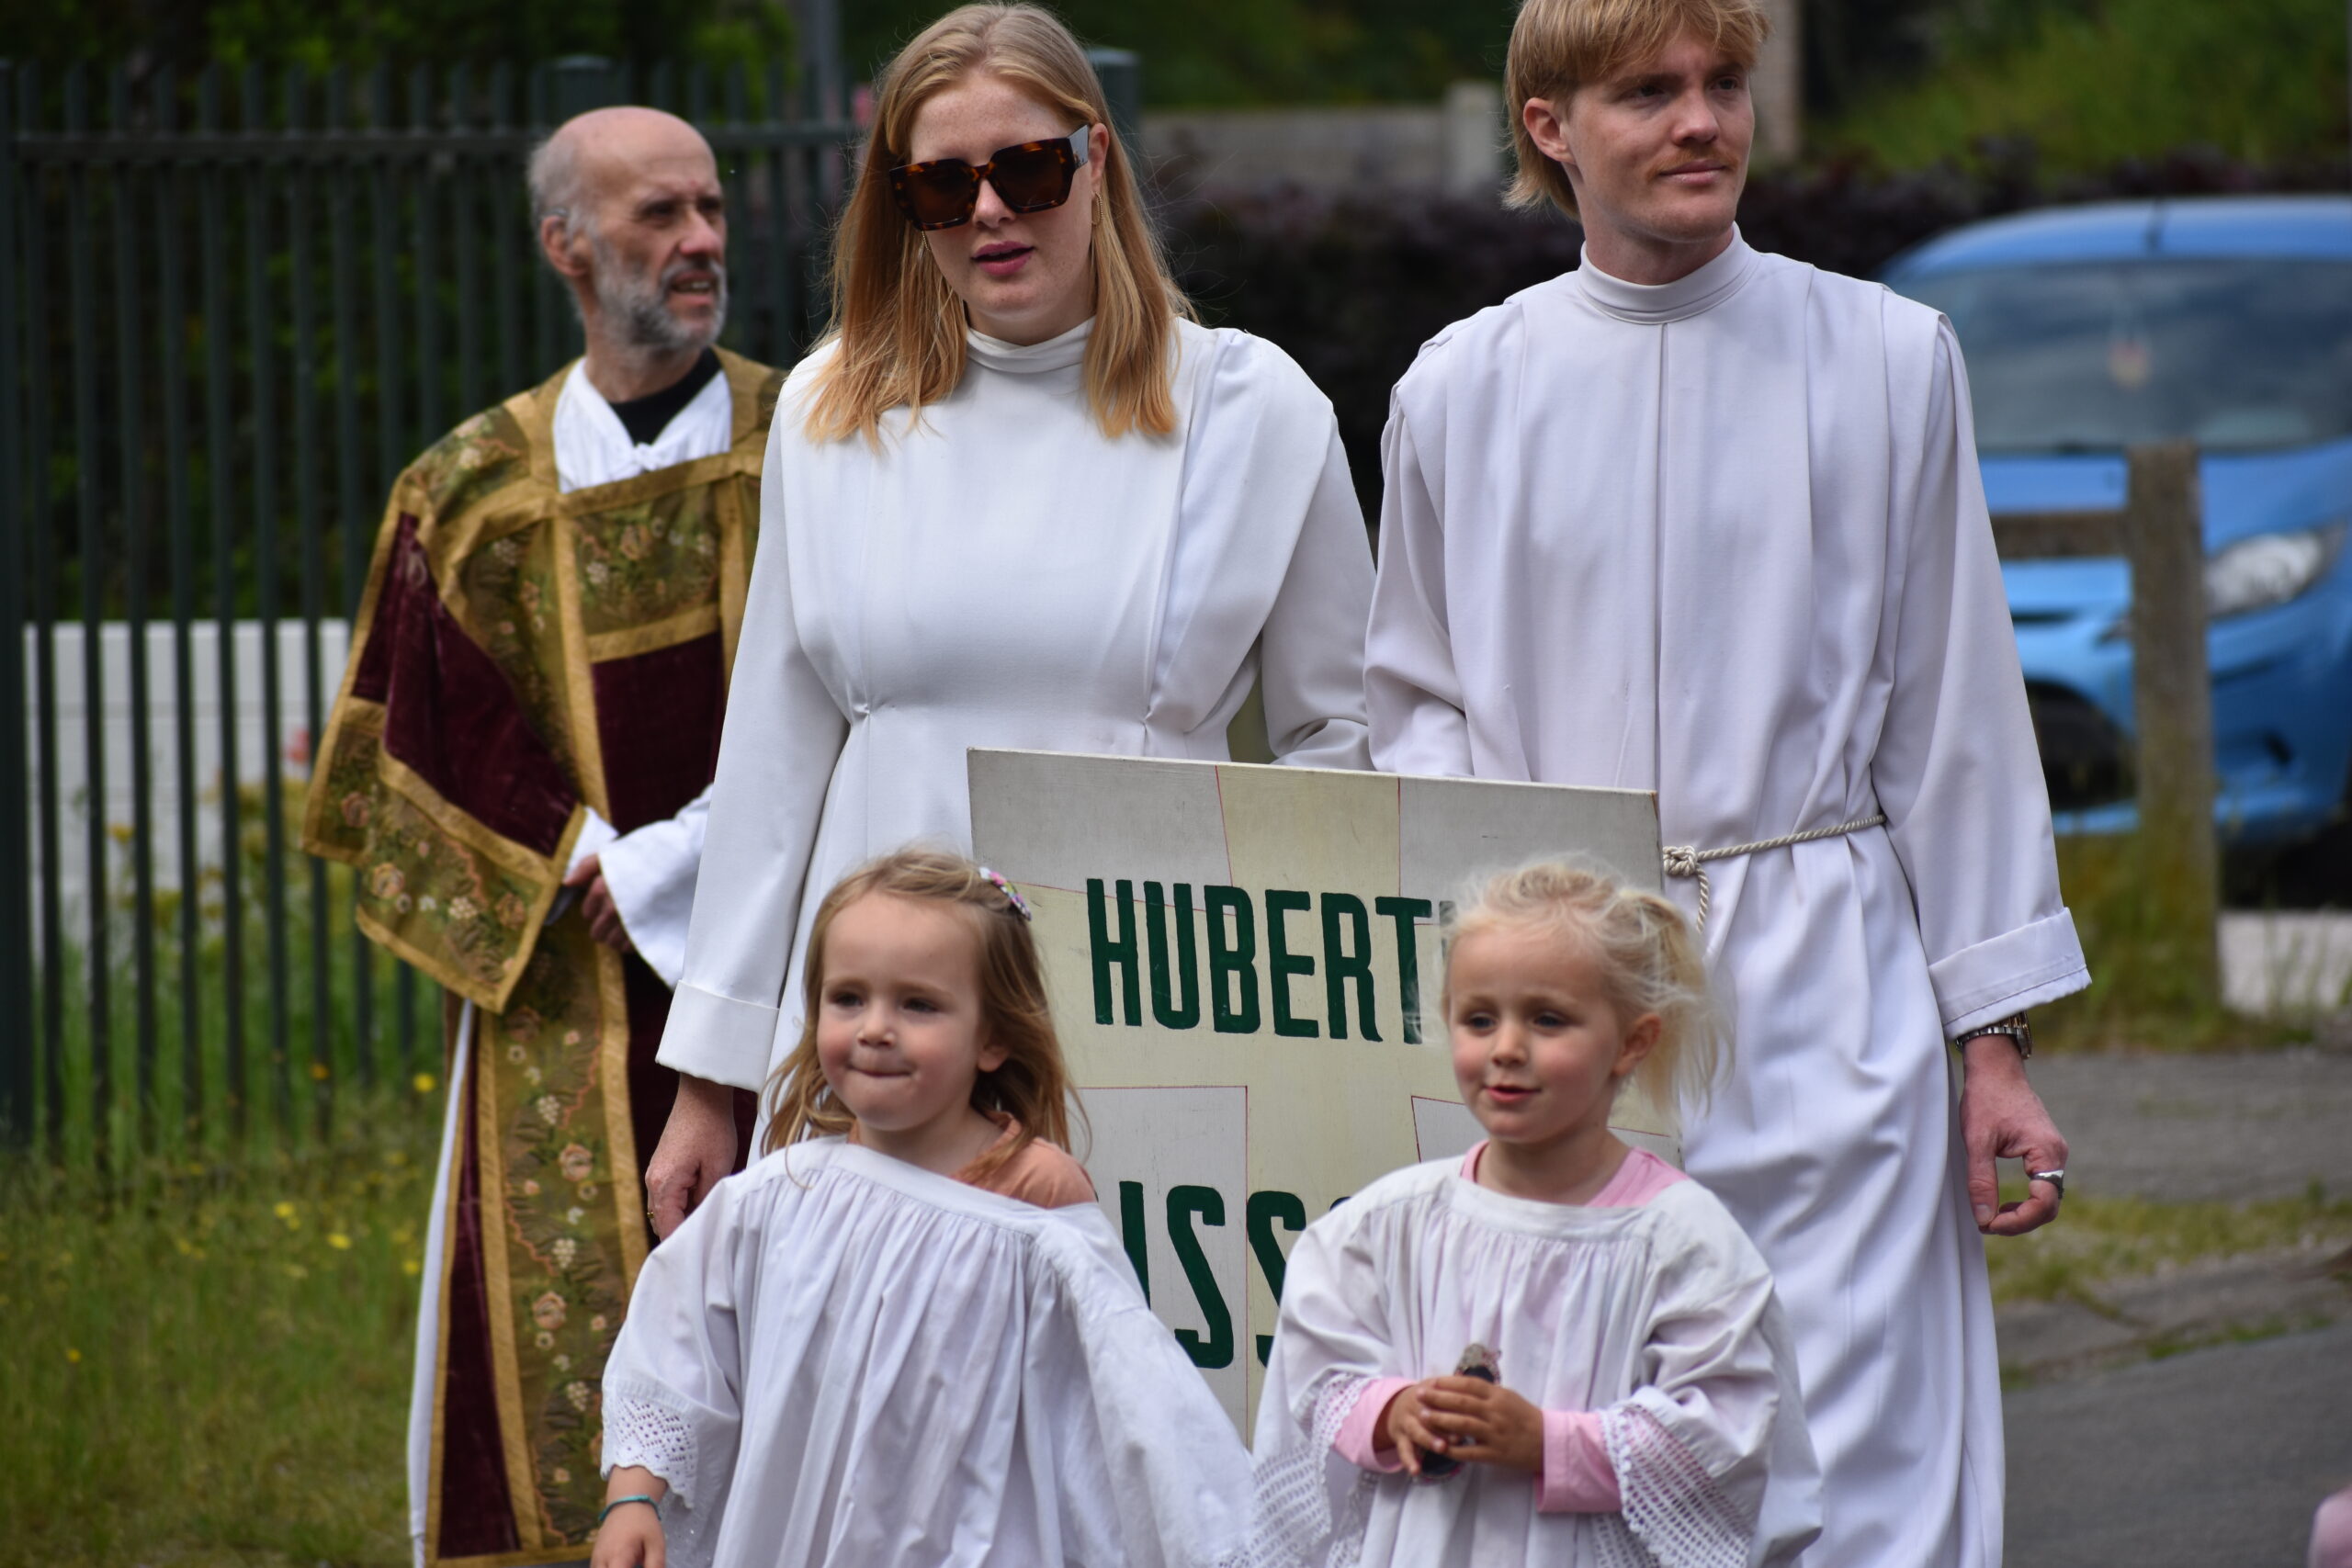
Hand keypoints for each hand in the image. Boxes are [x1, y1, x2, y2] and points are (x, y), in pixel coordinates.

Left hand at [563, 854, 634, 953]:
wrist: (674, 866)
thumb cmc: (642, 859)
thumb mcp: (612, 854)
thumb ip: (586, 866)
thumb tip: (567, 883)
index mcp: (601, 889)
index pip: (587, 912)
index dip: (594, 908)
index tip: (606, 902)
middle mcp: (612, 908)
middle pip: (597, 932)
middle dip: (602, 927)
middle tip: (615, 917)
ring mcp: (628, 922)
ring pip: (611, 942)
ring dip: (615, 937)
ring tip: (624, 926)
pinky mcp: (644, 932)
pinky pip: (628, 948)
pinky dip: (629, 943)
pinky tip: (635, 931)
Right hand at [589, 1468, 666, 1567]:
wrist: (626, 1504)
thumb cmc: (643, 1524)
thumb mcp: (656, 1544)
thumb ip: (655, 1566)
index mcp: (618, 1557)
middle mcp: (601, 1561)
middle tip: (636, 1565)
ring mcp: (595, 1560)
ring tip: (631, 1563)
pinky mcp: (594, 1559)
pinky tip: (624, 1564)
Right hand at [646, 1074, 739, 1238]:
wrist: (701, 1095)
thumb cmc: (712, 1127)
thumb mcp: (718, 1168)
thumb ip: (707, 1199)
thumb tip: (703, 1221)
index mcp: (664, 1185)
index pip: (668, 1229)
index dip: (684, 1246)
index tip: (699, 1261)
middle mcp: (653, 1182)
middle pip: (663, 1223)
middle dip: (683, 1234)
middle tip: (708, 1246)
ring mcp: (655, 1174)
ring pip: (665, 1210)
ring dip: (683, 1218)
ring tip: (708, 1226)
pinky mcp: (663, 1167)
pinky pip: (669, 1196)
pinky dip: (682, 1205)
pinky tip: (703, 1204)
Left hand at [1379, 1376, 1544, 1475]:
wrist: (1548, 1443)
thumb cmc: (1525, 1417)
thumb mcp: (1508, 1397)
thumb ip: (1486, 1391)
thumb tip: (1460, 1381)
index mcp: (1499, 1396)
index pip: (1468, 1385)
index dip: (1447, 1382)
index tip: (1430, 1381)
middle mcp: (1495, 1413)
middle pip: (1461, 1402)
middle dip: (1437, 1398)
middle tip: (1418, 1395)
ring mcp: (1495, 1434)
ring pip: (1462, 1425)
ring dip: (1440, 1420)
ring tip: (1423, 1416)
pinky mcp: (1495, 1454)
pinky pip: (1470, 1452)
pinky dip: (1453, 1449)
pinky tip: (1438, 1447)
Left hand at [1960, 1035, 2067, 1235]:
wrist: (1995, 1068)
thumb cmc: (1986, 1098)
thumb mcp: (1977, 1141)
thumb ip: (1981, 1181)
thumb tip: (1984, 1219)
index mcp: (2047, 1152)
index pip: (2042, 1203)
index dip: (2017, 1221)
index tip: (1988, 1224)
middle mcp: (2057, 1155)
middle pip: (2049, 1206)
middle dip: (2019, 1222)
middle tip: (1987, 1224)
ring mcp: (2053, 1153)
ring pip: (2046, 1198)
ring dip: (2022, 1212)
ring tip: (1991, 1216)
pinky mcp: (2044, 1151)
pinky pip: (2041, 1185)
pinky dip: (2024, 1199)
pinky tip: (2000, 1201)